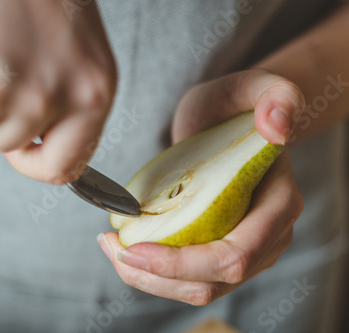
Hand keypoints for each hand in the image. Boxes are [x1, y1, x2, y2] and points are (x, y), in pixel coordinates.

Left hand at [97, 69, 304, 304]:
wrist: (226, 122)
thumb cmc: (232, 105)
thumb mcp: (250, 87)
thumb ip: (274, 95)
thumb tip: (278, 125)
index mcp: (279, 205)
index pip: (236, 255)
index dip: (184, 263)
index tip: (134, 249)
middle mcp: (268, 237)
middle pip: (213, 282)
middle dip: (157, 276)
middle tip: (112, 248)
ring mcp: (246, 250)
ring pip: (198, 288)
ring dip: (149, 279)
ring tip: (111, 248)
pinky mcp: (220, 251)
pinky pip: (188, 277)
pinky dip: (153, 272)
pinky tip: (124, 247)